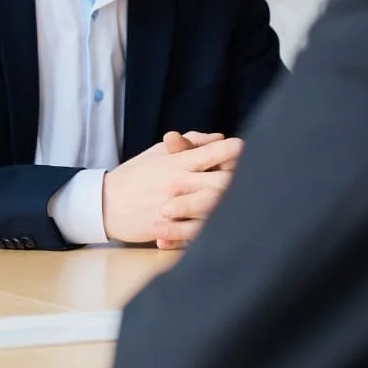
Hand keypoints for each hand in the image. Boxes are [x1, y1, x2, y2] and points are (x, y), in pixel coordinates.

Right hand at [102, 135, 242, 243]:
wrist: (105, 204)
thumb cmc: (135, 175)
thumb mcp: (159, 153)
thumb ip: (189, 144)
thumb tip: (219, 138)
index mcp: (177, 162)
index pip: (213, 153)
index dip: (234, 150)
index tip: (250, 148)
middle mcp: (179, 182)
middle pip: (222, 179)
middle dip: (243, 177)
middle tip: (262, 175)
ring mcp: (176, 206)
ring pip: (216, 205)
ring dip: (235, 202)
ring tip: (252, 200)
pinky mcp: (172, 228)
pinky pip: (200, 229)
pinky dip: (217, 226)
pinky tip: (231, 224)